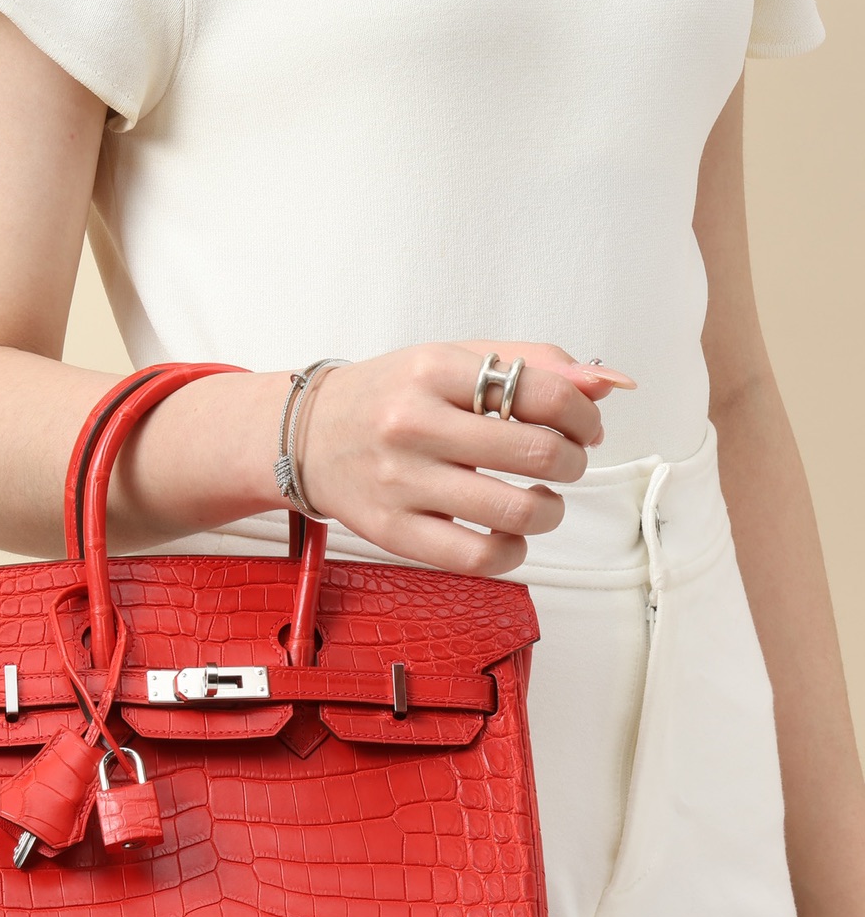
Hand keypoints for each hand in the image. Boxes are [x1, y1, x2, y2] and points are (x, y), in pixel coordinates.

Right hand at [297, 340, 635, 574]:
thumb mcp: (454, 358)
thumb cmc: (389, 395)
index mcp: (432, 370)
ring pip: (516, 511)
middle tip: (563, 459)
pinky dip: (512, 550)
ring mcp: (401, 482)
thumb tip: (609, 383)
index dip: (583, 414)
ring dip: (550, 508)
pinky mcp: (393, 531)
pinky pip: (479, 557)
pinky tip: (508, 532)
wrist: (306, 435)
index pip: (541, 390)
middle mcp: (413, 423)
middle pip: (537, 450)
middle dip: (572, 459)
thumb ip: (533, 364)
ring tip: (541, 497)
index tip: (583, 425)